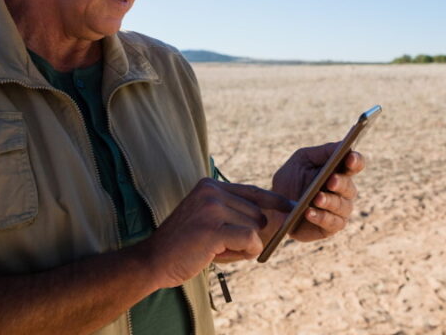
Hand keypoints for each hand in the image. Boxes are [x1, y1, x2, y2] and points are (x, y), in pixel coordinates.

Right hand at [140, 178, 291, 288]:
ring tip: (216, 250)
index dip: (275, 201)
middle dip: (249, 234)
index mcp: (210, 185)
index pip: (253, 191)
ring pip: (256, 228)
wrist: (153, 260)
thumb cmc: (184, 244)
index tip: (292, 208)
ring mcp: (212, 208)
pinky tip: (220, 256)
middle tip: (222, 246)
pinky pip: (251, 240)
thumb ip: (235, 213)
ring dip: (243, 247)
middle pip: (258, 212)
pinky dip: (244, 253)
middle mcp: (212, 192)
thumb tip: (276, 217)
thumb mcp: (208, 218)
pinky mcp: (214, 229)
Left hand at [269, 142, 364, 242]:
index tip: (350, 157)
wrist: (274, 205)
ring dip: (330, 202)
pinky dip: (321, 217)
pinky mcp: (330, 227)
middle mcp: (343, 192)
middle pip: (350, 187)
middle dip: (340, 183)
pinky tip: (309, 212)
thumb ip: (323, 152)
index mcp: (339, 171)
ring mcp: (339, 211)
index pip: (355, 165)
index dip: (356, 161)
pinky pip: (331, 223)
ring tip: (317, 198)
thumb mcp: (302, 159)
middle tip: (331, 180)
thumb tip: (342, 145)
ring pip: (343, 207)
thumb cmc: (291, 178)